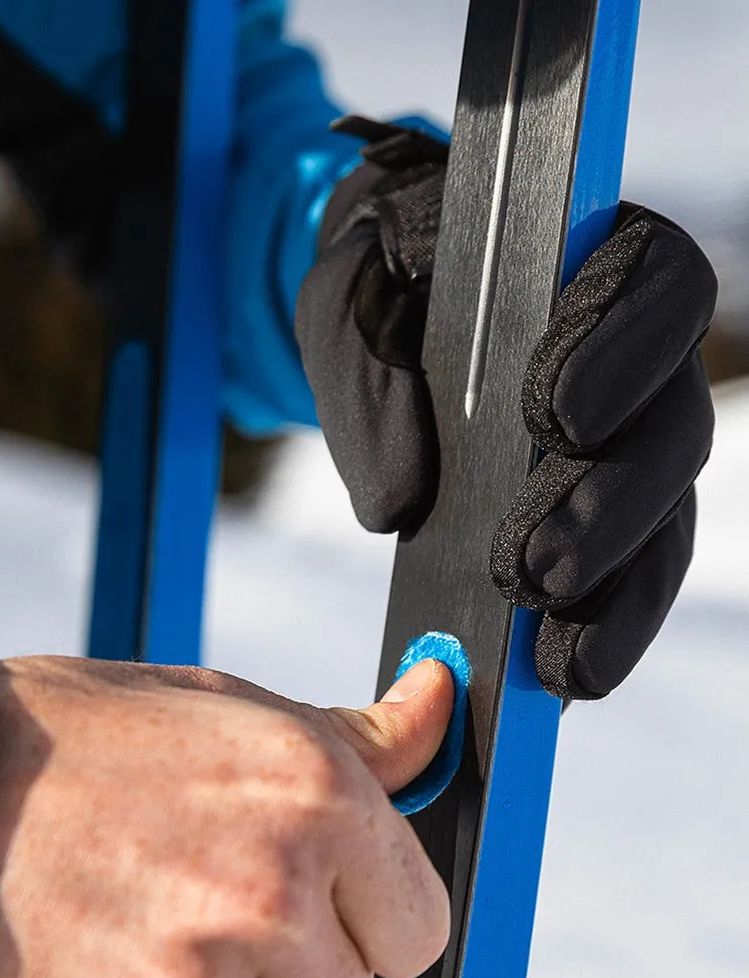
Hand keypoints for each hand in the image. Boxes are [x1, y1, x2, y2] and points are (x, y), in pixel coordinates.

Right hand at [0, 655, 452, 977]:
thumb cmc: (78, 744)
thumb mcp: (225, 707)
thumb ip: (359, 737)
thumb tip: (440, 704)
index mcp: (311, 795)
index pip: (419, 924)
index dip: (367, 909)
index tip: (313, 889)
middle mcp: (267, 893)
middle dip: (293, 952)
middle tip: (202, 892)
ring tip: (152, 929)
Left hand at [296, 116, 715, 699]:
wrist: (388, 314)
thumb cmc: (378, 287)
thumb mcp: (350, 300)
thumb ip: (372, 374)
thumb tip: (399, 503)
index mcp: (599, 260)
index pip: (659, 284)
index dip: (625, 349)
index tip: (552, 415)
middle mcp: (641, 354)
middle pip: (675, 429)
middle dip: (610, 506)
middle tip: (535, 566)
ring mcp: (633, 440)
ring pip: (665, 518)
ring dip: (612, 586)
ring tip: (550, 643)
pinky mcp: (613, 515)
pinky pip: (634, 575)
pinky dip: (606, 628)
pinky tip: (564, 669)